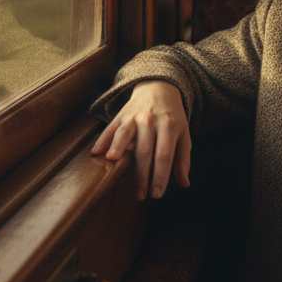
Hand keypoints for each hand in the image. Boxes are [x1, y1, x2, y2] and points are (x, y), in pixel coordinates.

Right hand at [91, 80, 190, 200]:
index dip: (160, 176)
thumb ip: (183, 158)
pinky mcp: (121, 114)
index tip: (157, 194)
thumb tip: (184, 184)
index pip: (164, 155)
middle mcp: (151, 121)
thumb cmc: (172, 116)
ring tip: (113, 166)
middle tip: (139, 195)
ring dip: (118, 150)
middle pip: (144, 151)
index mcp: (169, 126)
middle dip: (141, 175)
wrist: (159, 86)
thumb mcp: (183, 133)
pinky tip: (96, 153)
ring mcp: (134, 117)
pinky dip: (103, 140)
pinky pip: (111, 128)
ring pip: (125, 135)